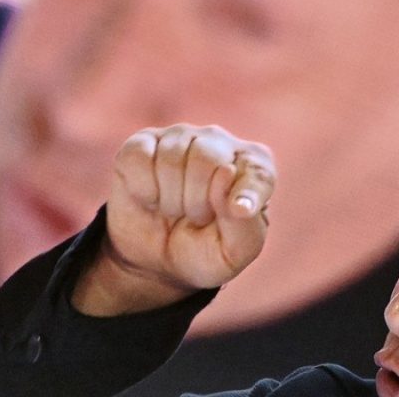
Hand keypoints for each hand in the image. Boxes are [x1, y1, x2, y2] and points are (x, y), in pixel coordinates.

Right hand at [72, 124, 275, 315]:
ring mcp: (179, 138)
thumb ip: (244, 223)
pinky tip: (150, 198)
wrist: (153, 261)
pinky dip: (143, 189)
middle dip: (197, 203)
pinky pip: (140, 158)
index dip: (247, 193)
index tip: (240, 213)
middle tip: (195, 219)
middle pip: (207, 161)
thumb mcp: (232, 254)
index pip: (258, 173)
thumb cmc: (202, 252)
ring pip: (171, 159)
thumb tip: (228, 173)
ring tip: (174, 210)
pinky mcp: (143, 143)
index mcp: (254, 168)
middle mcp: (219, 143)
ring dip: (170, 200)